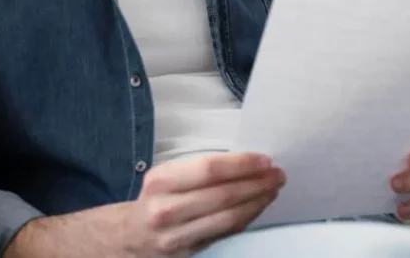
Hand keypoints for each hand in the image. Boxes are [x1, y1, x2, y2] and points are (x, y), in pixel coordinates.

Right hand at [123, 153, 284, 255]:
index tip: (264, 160)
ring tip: (273, 190)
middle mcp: (167, 209)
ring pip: (228, 218)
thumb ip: (198, 170)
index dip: (241, 165)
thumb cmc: (156, 197)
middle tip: (278, 174)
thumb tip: (245, 162)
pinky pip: (226, 233)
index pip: (209, 170)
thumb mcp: (166, 174)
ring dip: (257, 202)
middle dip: (256, 183)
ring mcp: (178, 235)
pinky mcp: (189, 252)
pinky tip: (259, 206)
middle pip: (222, 195)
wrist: (131, 234)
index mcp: (161, 181)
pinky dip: (247, 218)